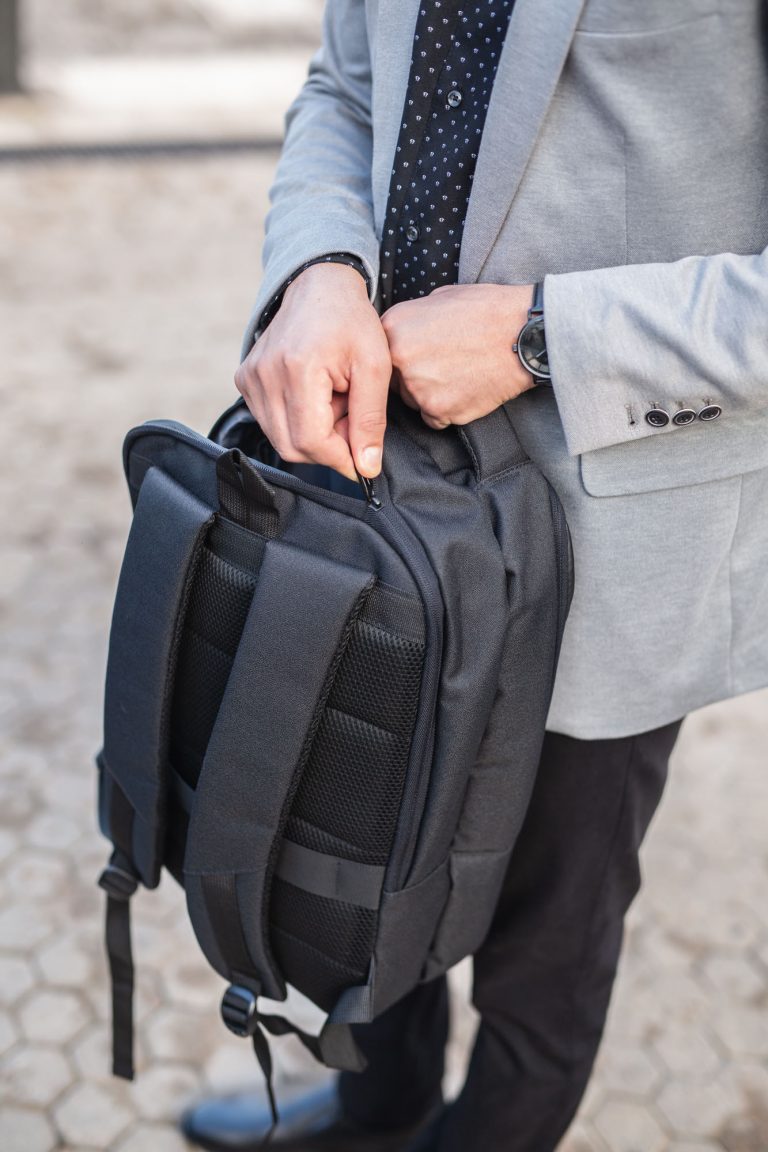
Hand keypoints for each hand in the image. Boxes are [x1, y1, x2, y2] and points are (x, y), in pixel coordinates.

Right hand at [235, 262, 391, 479]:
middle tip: (351, 422)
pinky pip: (271, 423)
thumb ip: (371, 420)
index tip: (362, 459)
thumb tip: (367, 467)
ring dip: (314, 436)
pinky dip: (298, 423)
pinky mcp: (245, 380)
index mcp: (297, 368)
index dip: (340, 459)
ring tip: (335, 404)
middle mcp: (264, 375)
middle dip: (328, 448)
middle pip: (292, 447)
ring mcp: (250, 378)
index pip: (311, 441)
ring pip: (281, 439)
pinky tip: (317, 400)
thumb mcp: (374, 368)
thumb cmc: (352, 322)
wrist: (319, 287)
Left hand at [381, 283, 535, 428]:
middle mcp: (399, 358)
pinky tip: (467, 389)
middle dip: (412, 377)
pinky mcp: (439, 411)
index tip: (416, 356)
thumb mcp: (441, 297)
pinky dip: (448, 409)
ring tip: (460, 373)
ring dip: (430, 394)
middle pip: (393, 380)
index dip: (399, 356)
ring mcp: (418, 388)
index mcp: (394, 326)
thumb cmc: (488, 311)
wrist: (524, 335)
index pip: (380, 352)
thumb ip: (414, 318)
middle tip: (444, 364)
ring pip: (413, 401)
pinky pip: (434, 418)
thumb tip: (404, 332)